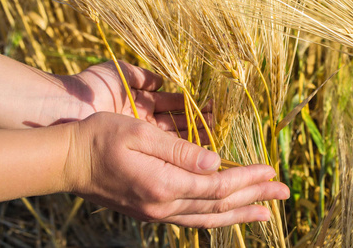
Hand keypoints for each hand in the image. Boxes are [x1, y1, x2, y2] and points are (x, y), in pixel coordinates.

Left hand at [58, 61, 210, 141]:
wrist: (62, 108)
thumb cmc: (89, 86)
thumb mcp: (117, 72)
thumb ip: (140, 75)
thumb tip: (162, 79)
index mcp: (140, 102)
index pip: (173, 105)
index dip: (192, 105)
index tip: (211, 105)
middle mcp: (142, 121)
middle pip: (177, 122)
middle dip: (198, 121)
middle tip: (220, 122)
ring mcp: (139, 136)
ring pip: (173, 136)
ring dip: (194, 134)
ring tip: (216, 132)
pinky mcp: (134, 147)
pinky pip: (161, 147)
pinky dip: (180, 146)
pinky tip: (198, 146)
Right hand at [64, 112, 289, 227]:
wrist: (69, 160)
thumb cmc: (101, 138)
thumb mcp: (139, 133)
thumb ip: (179, 150)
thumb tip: (217, 162)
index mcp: (164, 184)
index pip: (218, 186)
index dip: (247, 178)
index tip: (271, 170)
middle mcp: (164, 204)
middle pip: (219, 205)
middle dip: (254, 199)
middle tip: (283, 195)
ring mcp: (157, 211)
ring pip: (208, 218)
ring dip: (239, 214)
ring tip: (264, 213)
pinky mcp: (151, 210)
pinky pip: (192, 219)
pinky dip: (216, 217)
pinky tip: (226, 215)